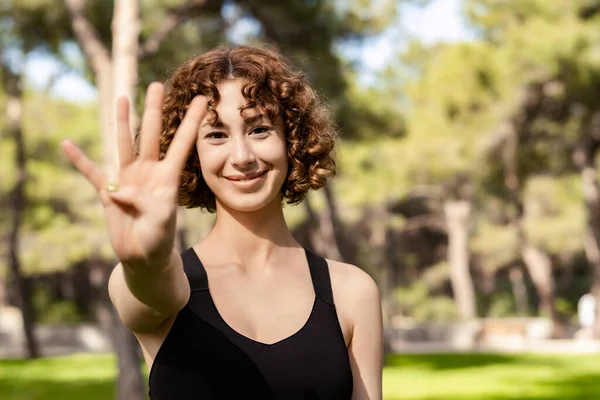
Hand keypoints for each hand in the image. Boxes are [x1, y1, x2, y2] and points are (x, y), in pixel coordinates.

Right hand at [62, 82, 205, 267]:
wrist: (144, 256)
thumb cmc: (159, 237)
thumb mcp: (160, 218)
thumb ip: (143, 199)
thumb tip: (117, 189)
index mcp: (168, 176)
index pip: (182, 143)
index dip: (191, 122)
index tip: (201, 100)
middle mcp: (148, 171)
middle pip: (151, 134)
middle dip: (154, 110)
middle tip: (157, 85)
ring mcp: (127, 178)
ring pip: (124, 144)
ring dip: (122, 121)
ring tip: (122, 97)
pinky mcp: (108, 192)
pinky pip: (92, 172)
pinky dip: (79, 160)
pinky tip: (67, 144)